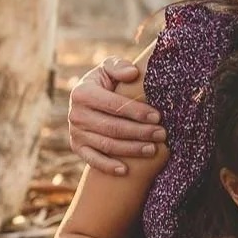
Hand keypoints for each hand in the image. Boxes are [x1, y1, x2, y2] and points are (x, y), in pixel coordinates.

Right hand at [69, 56, 166, 174]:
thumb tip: (132, 74)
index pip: (114, 105)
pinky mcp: (77, 147)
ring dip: (131, 149)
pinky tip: (126, 171)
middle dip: (140, 132)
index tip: (158, 116)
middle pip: (113, 127)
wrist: (88, 100)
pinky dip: (108, 167)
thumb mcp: (108, 69)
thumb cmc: (105, 82)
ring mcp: (75, 133)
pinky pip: (93, 160)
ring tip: (153, 149)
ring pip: (107, 144)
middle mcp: (75, 114)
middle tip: (162, 134)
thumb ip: (118, 67)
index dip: (137, 111)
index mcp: (82, 93)